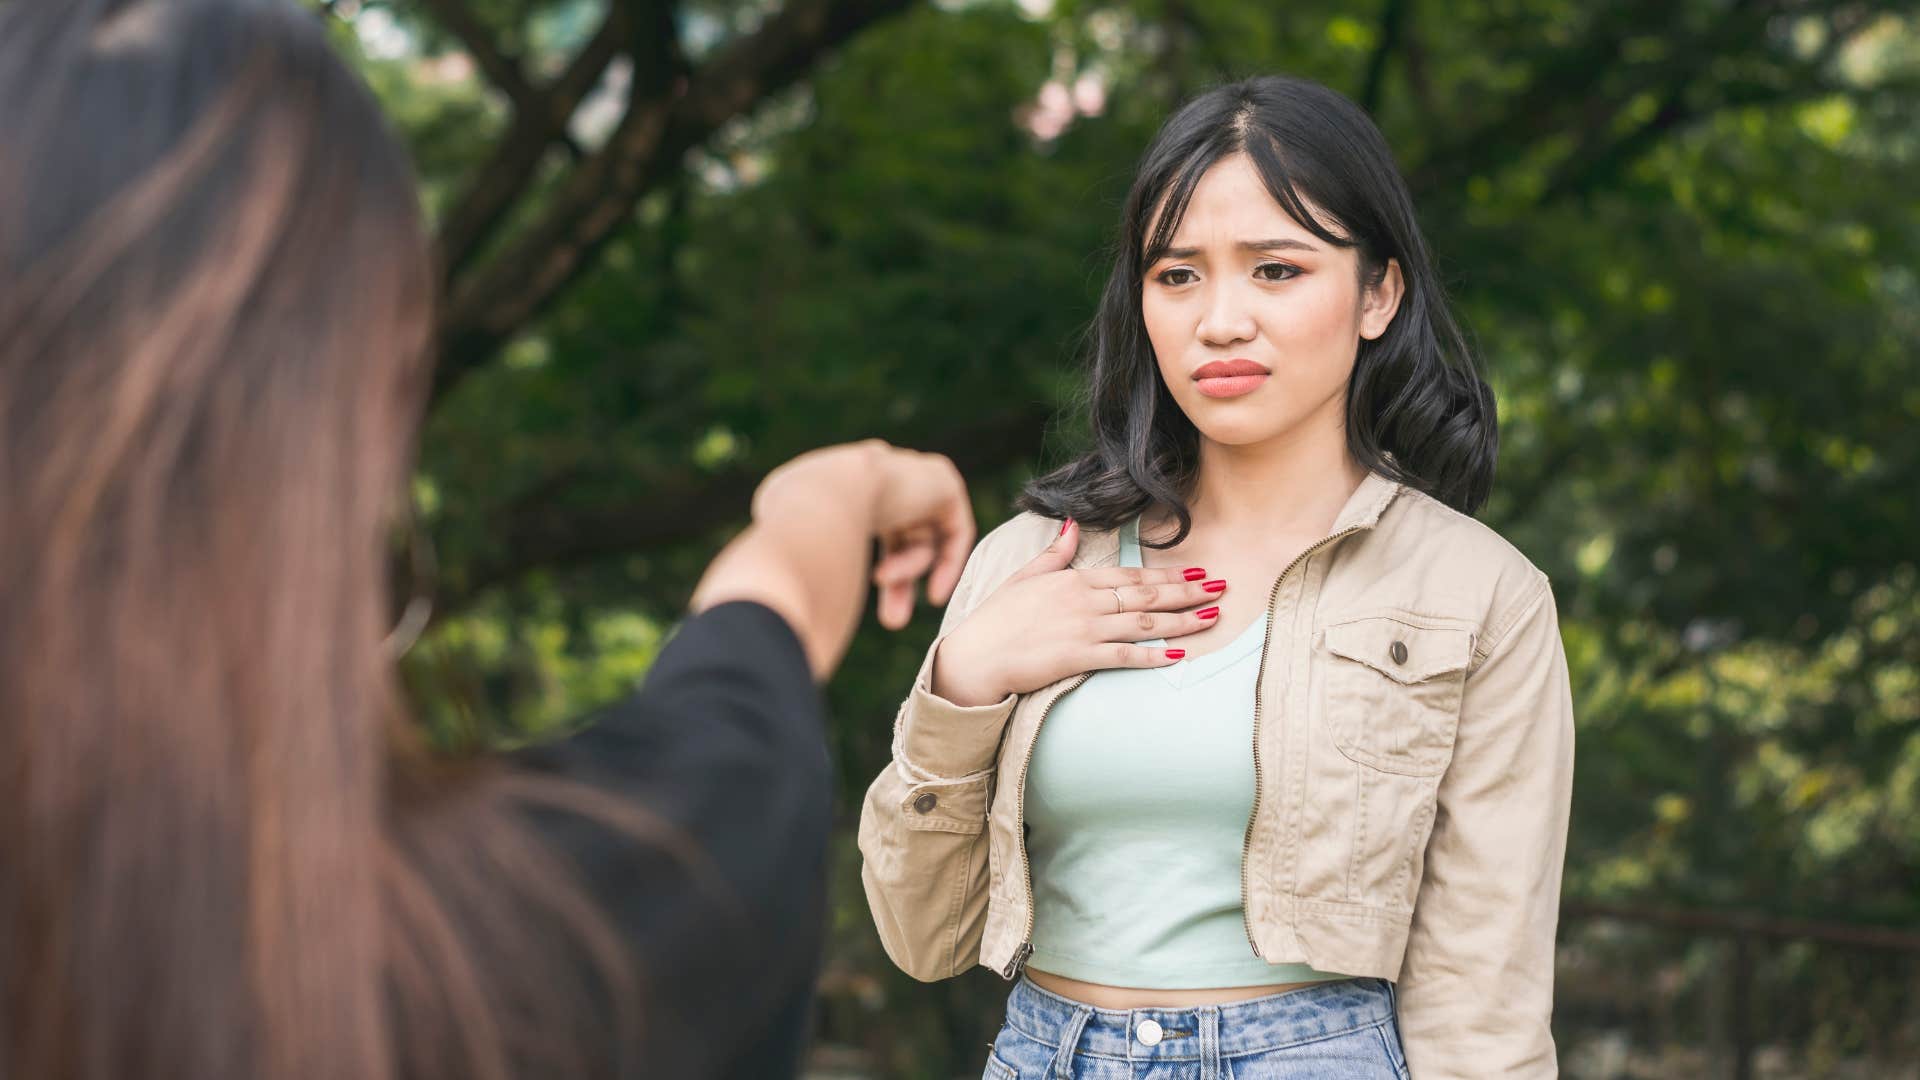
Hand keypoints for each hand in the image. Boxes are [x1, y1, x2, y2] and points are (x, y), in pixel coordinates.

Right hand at [750, 439, 973, 630]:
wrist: (820, 502)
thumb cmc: (789, 529)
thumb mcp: (773, 533)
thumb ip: (790, 543)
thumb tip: (776, 574)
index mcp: (835, 474)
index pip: (860, 519)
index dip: (857, 559)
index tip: (850, 593)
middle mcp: (872, 468)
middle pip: (895, 531)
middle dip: (894, 578)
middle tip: (891, 621)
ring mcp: (907, 470)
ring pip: (918, 537)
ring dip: (905, 577)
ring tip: (890, 611)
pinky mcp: (941, 480)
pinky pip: (953, 529)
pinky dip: (946, 564)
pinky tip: (933, 595)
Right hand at [930, 517, 1227, 705]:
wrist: (976, 656)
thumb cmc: (997, 617)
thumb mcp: (1025, 576)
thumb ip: (1054, 553)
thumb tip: (1072, 525)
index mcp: (1074, 579)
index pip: (1132, 575)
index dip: (1168, 575)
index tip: (1197, 573)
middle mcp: (1085, 601)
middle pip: (1147, 596)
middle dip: (1187, 592)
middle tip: (1221, 589)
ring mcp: (1084, 629)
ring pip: (1145, 624)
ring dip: (1182, 621)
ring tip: (1211, 618)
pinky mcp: (1079, 657)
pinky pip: (1124, 656)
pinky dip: (1153, 656)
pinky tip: (1178, 656)